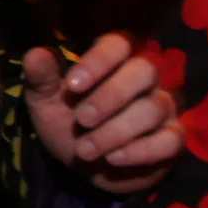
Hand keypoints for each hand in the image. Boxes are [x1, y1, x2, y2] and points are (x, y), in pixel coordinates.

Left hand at [23, 36, 180, 193]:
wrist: (86, 164)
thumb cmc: (68, 121)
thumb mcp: (46, 101)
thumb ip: (42, 78)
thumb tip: (35, 55)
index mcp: (115, 59)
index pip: (118, 43)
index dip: (98, 61)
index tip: (72, 86)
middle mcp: (146, 77)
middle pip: (144, 70)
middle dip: (111, 95)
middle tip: (81, 119)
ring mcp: (164, 106)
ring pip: (153, 108)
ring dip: (116, 131)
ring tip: (85, 150)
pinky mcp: (173, 138)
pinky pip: (171, 140)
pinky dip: (141, 151)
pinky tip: (113, 158)